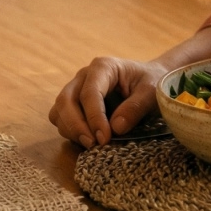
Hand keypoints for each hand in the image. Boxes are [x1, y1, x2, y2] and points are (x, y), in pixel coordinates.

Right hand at [49, 56, 165, 148]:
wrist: (149, 81)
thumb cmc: (151, 82)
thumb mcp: (151, 92)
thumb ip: (136, 107)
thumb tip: (115, 127)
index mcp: (104, 67)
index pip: (90, 92)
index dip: (94, 117)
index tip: (104, 138)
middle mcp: (85, 76)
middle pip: (66, 100)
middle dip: (76, 125)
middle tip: (93, 144)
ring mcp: (76, 89)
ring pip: (59, 111)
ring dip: (71, 130)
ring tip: (91, 144)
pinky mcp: (73, 104)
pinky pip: (60, 119)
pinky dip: (69, 132)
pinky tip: (88, 139)